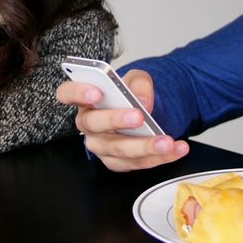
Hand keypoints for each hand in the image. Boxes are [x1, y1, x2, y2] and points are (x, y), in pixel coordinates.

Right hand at [56, 69, 188, 170]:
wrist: (146, 113)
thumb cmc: (132, 95)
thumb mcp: (138, 79)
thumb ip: (139, 83)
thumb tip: (143, 101)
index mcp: (85, 98)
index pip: (67, 93)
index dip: (78, 93)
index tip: (97, 93)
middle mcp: (88, 124)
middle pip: (93, 124)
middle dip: (116, 120)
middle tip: (139, 116)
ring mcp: (100, 145)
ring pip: (117, 149)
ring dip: (144, 146)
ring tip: (167, 141)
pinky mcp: (116, 162)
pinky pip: (136, 163)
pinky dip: (159, 157)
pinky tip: (175, 149)